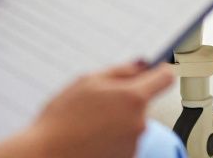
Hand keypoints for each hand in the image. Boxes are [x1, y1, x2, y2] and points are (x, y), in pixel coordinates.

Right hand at [23, 62, 175, 157]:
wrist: (47, 155)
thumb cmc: (62, 119)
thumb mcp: (87, 81)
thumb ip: (120, 71)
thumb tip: (143, 65)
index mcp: (132, 98)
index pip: (165, 78)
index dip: (159, 70)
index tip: (154, 70)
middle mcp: (139, 122)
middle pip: (143, 101)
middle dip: (126, 98)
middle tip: (98, 102)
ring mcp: (134, 143)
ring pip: (132, 121)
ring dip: (118, 119)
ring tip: (89, 123)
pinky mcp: (127, 157)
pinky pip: (125, 139)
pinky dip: (113, 136)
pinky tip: (92, 137)